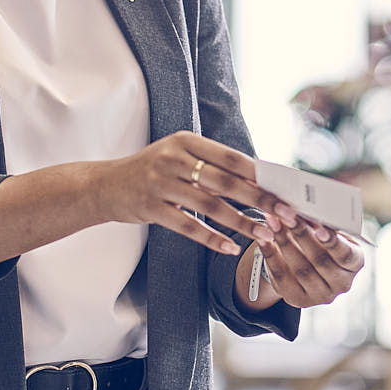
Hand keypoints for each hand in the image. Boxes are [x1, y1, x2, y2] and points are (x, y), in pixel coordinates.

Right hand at [100, 131, 298, 255]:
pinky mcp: (150, 207)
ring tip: (264, 235)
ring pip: (209, 205)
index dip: (261, 175)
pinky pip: (187, 226)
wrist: (106, 185)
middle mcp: (173, 158)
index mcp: (186, 141)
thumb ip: (213, 166)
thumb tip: (260, 180)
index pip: (232, 158)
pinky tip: (231, 248)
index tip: (285, 190)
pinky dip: (212, 238)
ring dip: (241, 222)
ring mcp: (160, 183)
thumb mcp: (179, 157)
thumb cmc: (152, 171)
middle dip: (260, 199)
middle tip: (284, 215)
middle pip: (226, 181)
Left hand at [257, 219, 364, 308]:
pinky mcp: (298, 299)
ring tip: (273, 222)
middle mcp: (342, 283)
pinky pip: (281, 277)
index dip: (332, 241)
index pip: (345, 254)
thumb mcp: (328, 230)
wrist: (307, 262)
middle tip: (287, 215)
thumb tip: (306, 207)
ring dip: (284, 243)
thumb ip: (322, 222)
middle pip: (320, 260)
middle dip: (301, 235)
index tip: (318, 227)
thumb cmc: (321, 239)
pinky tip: (263, 239)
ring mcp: (320, 295)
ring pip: (300, 269)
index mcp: (355, 263)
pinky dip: (271, 255)